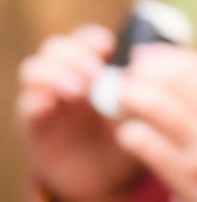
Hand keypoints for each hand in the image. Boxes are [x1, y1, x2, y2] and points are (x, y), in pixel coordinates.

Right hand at [16, 25, 141, 200]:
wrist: (110, 174)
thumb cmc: (130, 130)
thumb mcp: (142, 105)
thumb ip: (145, 83)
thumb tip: (153, 57)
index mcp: (97, 66)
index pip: (87, 38)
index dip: (94, 38)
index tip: (110, 47)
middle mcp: (69, 76)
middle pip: (57, 47)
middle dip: (74, 53)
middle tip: (94, 72)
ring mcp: (50, 96)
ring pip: (35, 68)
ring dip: (54, 72)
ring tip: (79, 89)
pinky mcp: (36, 122)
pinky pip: (27, 102)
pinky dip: (37, 98)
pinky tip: (51, 104)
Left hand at [113, 44, 196, 201]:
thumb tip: (146, 51)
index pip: (195, 67)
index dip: (162, 58)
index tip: (141, 57)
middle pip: (175, 83)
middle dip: (142, 74)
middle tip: (125, 77)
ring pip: (159, 108)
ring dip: (132, 98)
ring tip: (121, 100)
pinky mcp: (191, 182)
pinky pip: (149, 146)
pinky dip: (132, 133)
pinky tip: (128, 133)